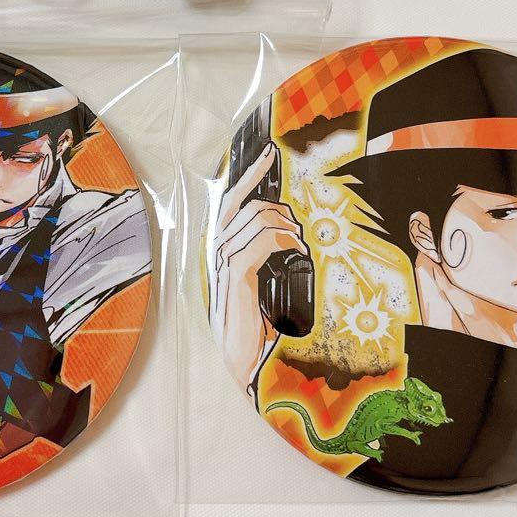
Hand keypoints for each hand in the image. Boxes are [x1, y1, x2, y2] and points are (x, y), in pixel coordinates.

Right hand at [208, 142, 307, 391]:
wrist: (243, 363)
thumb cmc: (255, 327)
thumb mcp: (265, 284)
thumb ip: (267, 259)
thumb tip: (294, 237)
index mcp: (223, 249)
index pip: (232, 200)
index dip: (250, 174)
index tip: (269, 153)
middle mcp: (217, 252)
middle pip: (245, 204)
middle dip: (277, 205)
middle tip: (298, 228)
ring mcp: (222, 263)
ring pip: (255, 219)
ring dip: (285, 226)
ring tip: (300, 246)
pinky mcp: (235, 277)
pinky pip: (260, 242)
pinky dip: (283, 240)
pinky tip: (296, 251)